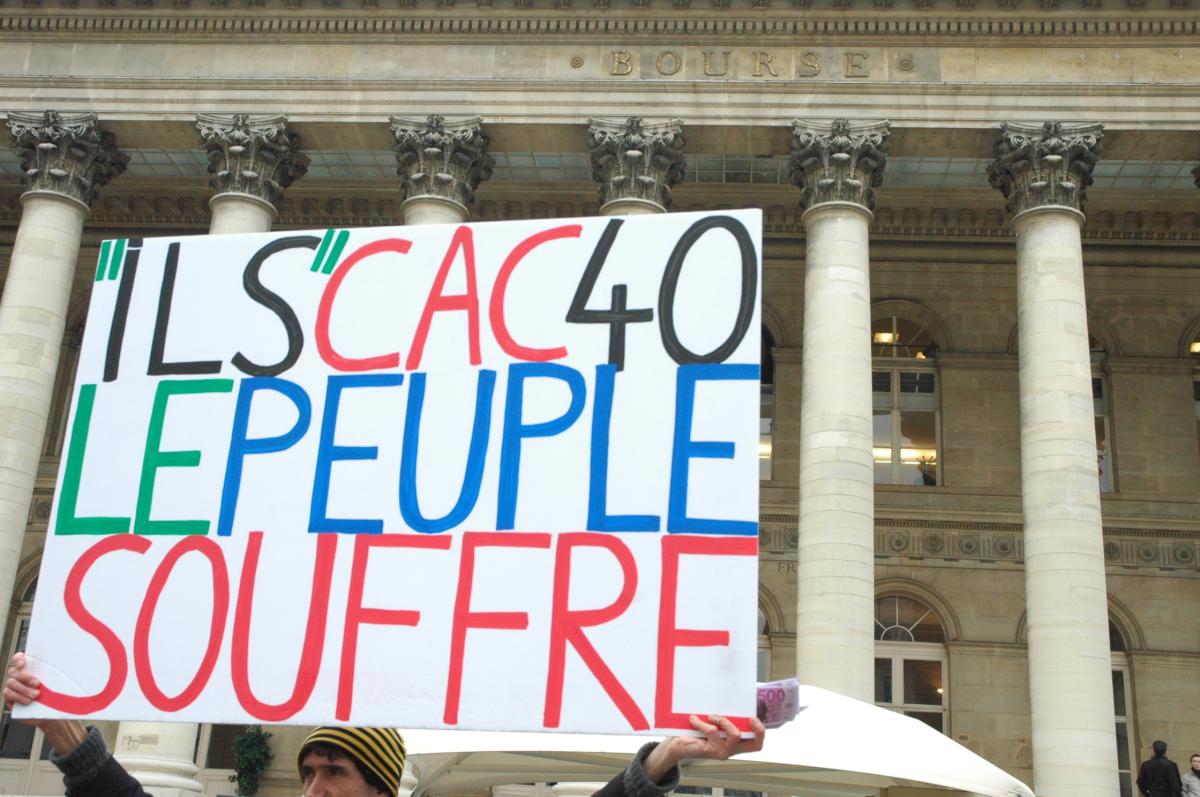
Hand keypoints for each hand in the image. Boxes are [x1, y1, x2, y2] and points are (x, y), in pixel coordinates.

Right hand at [4, 652, 85, 755]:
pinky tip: (29, 701)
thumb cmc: (60, 696)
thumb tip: (83, 660)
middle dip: (25, 677)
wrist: (54, 715)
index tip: (24, 663)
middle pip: (14, 672)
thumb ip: (65, 672)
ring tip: (36, 695)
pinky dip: (18, 698)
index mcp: (32, 668)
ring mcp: (14, 688)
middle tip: (38, 683)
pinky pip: (8, 695)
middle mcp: (20, 677)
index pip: (19, 658)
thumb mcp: (63, 683)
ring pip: (11, 683)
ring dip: (23, 689)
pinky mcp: (11, 700)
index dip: (19, 659)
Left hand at [642, 715, 765, 781]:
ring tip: (711, 716)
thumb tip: (727, 693)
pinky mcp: (711, 751)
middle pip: (755, 744)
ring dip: (723, 720)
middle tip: (749, 717)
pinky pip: (712, 732)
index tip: (754, 717)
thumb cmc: (695, 731)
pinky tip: (693, 719)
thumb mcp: (712, 722)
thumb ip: (722, 714)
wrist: (677, 744)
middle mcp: (733, 749)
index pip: (757, 743)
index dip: (760, 732)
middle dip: (756, 728)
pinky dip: (702, 723)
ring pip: (735, 735)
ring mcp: (723, 752)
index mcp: (736, 742)